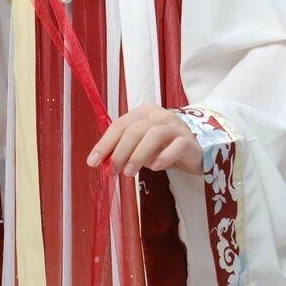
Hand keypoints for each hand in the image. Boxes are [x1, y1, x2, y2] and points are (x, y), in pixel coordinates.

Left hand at [86, 104, 201, 174]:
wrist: (192, 153)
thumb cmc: (162, 149)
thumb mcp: (139, 148)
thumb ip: (123, 151)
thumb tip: (104, 163)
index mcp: (143, 112)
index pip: (119, 125)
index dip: (105, 144)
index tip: (93, 162)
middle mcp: (160, 114)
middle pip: (135, 130)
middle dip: (120, 152)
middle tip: (113, 171)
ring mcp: (176, 126)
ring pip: (154, 135)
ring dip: (138, 155)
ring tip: (129, 173)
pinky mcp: (189, 140)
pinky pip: (177, 146)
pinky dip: (164, 157)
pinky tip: (155, 168)